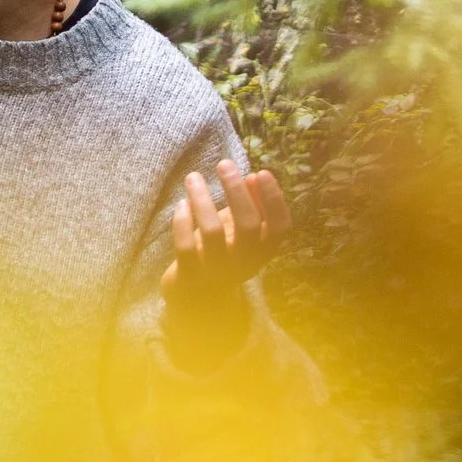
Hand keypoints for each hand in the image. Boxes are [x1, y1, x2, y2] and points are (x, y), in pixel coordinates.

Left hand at [159, 160, 291, 369]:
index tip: (261, 172)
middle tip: (224, 164)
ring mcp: (217, 271)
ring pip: (213, 233)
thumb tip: (255, 176)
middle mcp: (245, 263)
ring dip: (202, 200)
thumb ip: (251, 206)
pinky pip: (186, 247)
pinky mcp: (190, 276)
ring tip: (193, 177)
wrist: (197, 297)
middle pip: (247, 226)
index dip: (274, 200)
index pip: (280, 228)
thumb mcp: (240, 230)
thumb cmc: (223, 252)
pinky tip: (181, 204)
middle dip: (236, 191)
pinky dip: (182, 222)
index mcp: (263, 251)